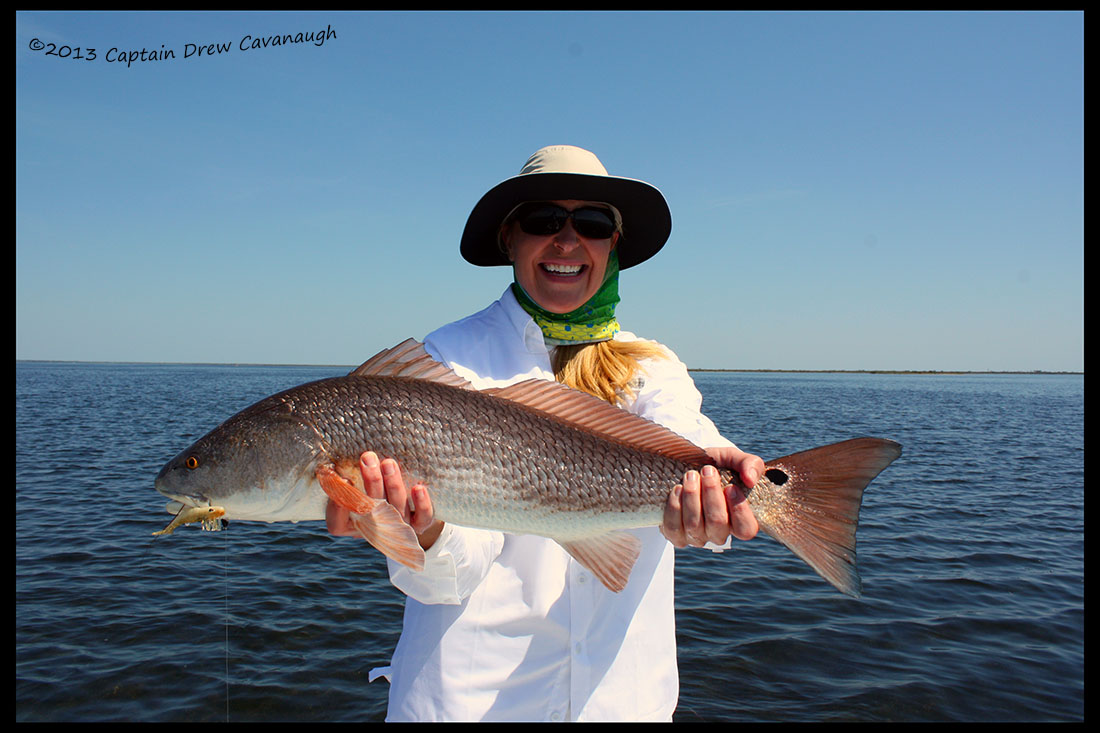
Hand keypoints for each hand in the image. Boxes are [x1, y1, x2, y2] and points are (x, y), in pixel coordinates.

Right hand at [325, 451, 444, 549]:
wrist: (408, 512)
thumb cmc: (372, 494)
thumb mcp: (355, 487)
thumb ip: (346, 480)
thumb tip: (333, 463)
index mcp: (352, 525)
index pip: (337, 524)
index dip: (337, 505)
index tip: (343, 479)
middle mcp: (375, 529)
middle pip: (371, 510)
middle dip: (371, 482)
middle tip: (368, 458)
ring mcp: (398, 529)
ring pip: (396, 508)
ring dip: (392, 485)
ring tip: (388, 463)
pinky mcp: (420, 525)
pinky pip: (422, 517)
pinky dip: (421, 503)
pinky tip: (418, 488)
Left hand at [661, 446, 762, 547]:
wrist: (685, 466)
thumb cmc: (715, 466)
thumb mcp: (734, 459)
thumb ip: (750, 464)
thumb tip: (750, 479)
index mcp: (738, 519)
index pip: (746, 529)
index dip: (739, 511)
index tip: (731, 487)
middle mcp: (718, 533)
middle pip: (717, 524)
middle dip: (711, 495)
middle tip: (707, 471)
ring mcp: (697, 537)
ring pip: (694, 525)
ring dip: (692, 497)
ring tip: (690, 475)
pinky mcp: (676, 535)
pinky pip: (674, 528)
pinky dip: (675, 507)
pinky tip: (677, 489)